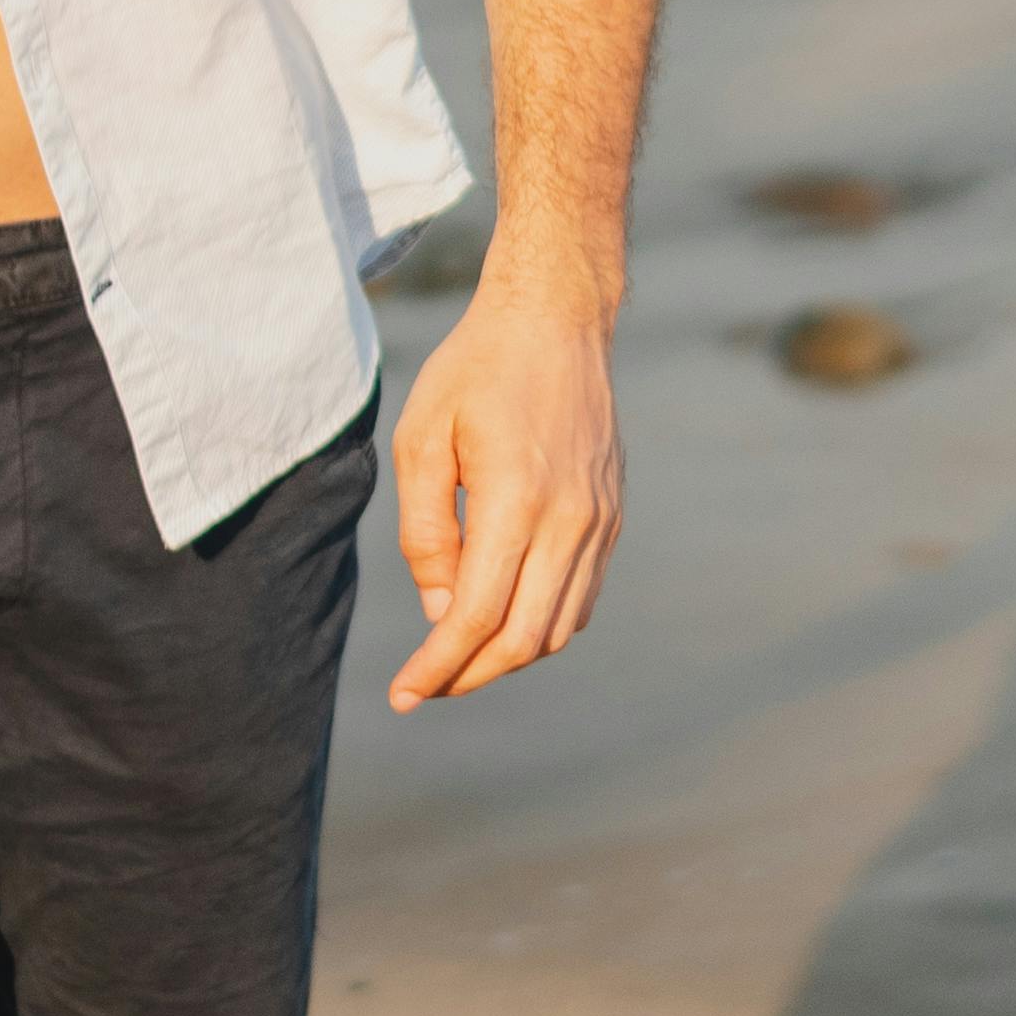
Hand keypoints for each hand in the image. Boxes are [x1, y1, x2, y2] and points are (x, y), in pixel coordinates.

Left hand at [386, 289, 623, 709]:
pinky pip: (581, 597)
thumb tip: (441, 611)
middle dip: (470, 677)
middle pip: (524, 640)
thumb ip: (425, 531)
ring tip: (457, 658)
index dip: (438, 667)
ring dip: (507, 658)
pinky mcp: (612, 517)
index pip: (479, 616)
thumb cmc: (475, 370)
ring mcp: (599, 521)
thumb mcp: (422, 437)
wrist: (555, 319)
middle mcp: (570, 520)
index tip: (404, 695)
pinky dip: (541, 626)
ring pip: (559, 628)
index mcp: (517, 499)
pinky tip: (502, 619)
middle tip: (425, 687)